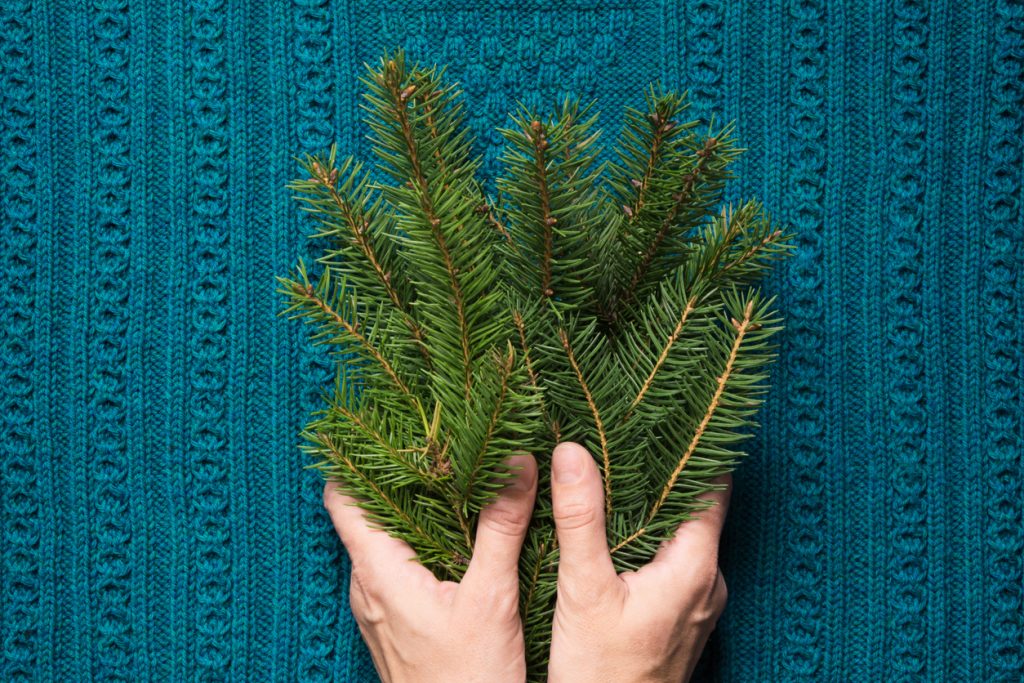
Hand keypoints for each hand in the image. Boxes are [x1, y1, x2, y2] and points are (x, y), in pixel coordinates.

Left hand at [323, 454, 537, 682]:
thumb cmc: (466, 678)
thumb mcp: (491, 597)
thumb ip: (501, 528)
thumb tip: (517, 462)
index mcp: (378, 571)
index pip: (343, 497)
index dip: (354, 456)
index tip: (381, 423)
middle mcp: (367, 586)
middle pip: (365, 513)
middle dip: (396, 475)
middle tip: (433, 440)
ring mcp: (378, 608)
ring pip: (384, 541)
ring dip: (411, 510)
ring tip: (450, 478)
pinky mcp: (395, 624)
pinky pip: (397, 567)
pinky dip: (419, 542)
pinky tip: (456, 536)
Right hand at [547, 442, 729, 682]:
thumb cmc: (602, 673)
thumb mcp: (584, 590)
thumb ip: (580, 518)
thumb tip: (573, 450)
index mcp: (695, 565)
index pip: (711, 485)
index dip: (694, 443)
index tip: (669, 409)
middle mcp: (708, 581)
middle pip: (694, 506)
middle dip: (662, 470)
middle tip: (626, 430)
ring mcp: (697, 602)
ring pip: (680, 535)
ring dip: (652, 505)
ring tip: (614, 470)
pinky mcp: (680, 618)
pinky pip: (671, 560)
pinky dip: (647, 536)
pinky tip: (613, 531)